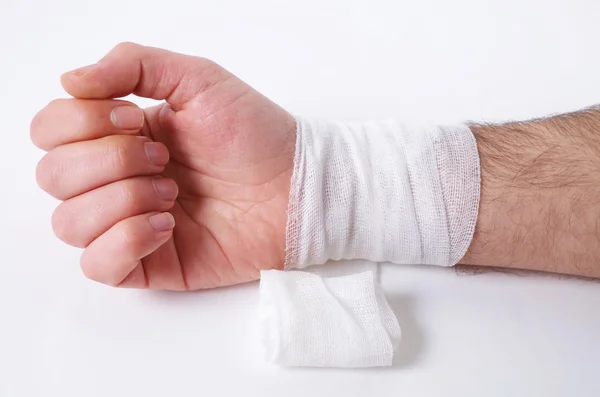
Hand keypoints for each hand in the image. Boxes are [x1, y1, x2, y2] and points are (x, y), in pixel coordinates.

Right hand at [32, 43, 295, 289]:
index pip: (50, 131)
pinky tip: (167, 226)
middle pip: (53, 177)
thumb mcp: (197, 79)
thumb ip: (133, 65)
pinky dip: (125, 241)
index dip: (80, 124)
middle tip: (165, 160)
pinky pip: (98, 265)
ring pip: (68, 223)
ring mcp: (128, 222)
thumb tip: (69, 81)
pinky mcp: (149, 262)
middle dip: (109, 162)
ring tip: (173, 195)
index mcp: (120, 135)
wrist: (294, 187)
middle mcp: (117, 178)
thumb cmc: (255, 135)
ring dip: (121, 201)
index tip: (134, 119)